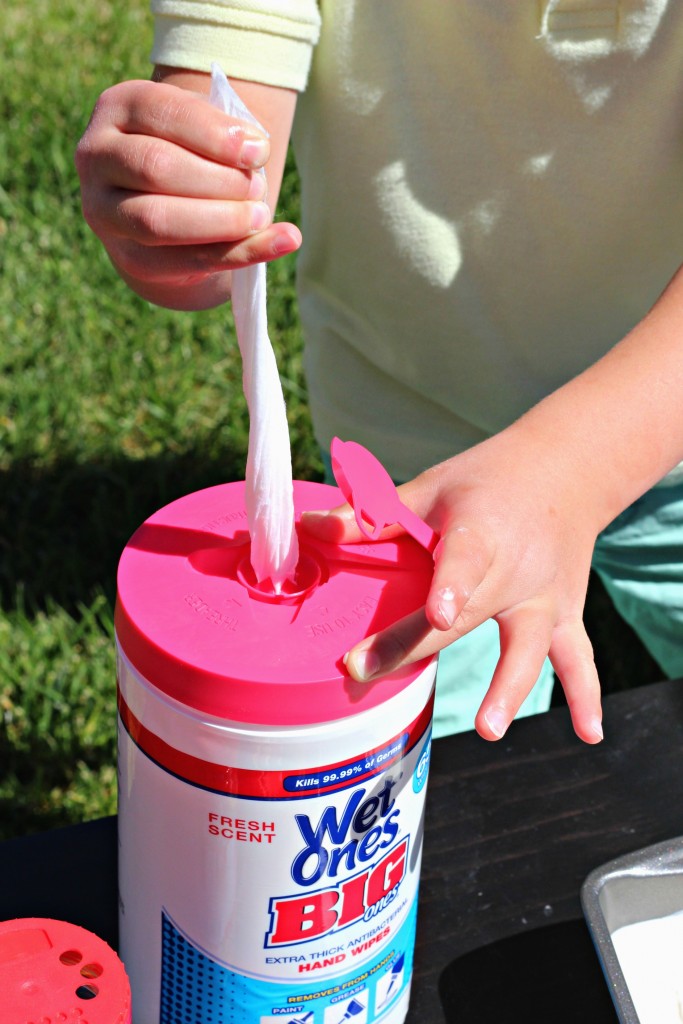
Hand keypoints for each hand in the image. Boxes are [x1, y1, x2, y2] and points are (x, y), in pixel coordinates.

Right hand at [75, 74, 300, 308]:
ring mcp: (103, 210)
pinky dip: (240, 254)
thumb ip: (226, 139)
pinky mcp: (129, 257)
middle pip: (155, 167)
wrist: (162, 208)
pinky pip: (185, 262)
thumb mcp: (202, 133)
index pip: (161, 113)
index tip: (258, 150)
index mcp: (117, 108)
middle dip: (217, 180)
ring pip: (158, 219)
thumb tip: (258, 153)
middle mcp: (97, 156)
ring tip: (260, 215)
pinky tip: (282, 242)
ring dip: (219, 220)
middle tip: (258, 188)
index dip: (214, 133)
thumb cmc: (190, 154)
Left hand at [302, 425, 603, 744]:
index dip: (450, 587)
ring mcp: (545, 596)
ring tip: (488, 729)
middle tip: (365, 673)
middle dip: (417, 644)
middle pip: (470, 615)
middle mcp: (517, 568)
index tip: (436, 614)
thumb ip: (373, 515)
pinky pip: (577, 658)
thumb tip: (308, 529)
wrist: (566, 468)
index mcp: (482, 530)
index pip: (464, 561)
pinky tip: (587, 734)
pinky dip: (584, 696)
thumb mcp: (431, 486)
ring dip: (509, 687)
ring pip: (531, 646)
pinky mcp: (565, 613)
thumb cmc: (487, 480)